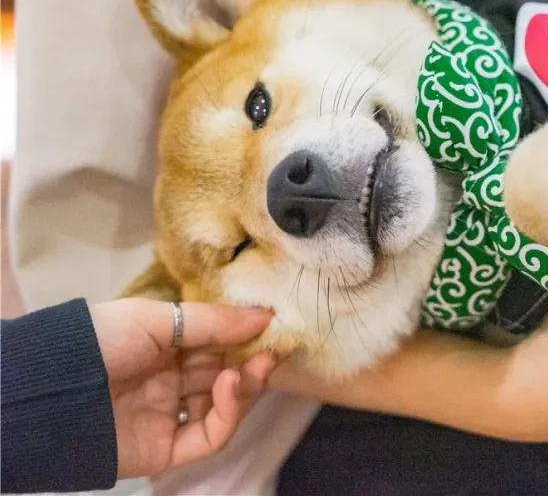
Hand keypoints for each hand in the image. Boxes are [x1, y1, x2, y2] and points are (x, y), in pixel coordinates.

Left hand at [89, 298, 274, 478]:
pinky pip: (208, 437)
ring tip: (252, 369)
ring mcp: (167, 416)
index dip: (245, 337)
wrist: (53, 393)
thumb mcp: (156, 319)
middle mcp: (167, 381)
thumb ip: (213, 322)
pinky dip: (228, 415)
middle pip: (223, 374)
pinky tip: (231, 388)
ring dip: (245, 387)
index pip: (215, 343)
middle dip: (251, 361)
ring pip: (222, 407)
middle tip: (274, 350)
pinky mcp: (165, 450)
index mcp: (162, 346)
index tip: (275, 328)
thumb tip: (267, 316)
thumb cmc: (102, 341)